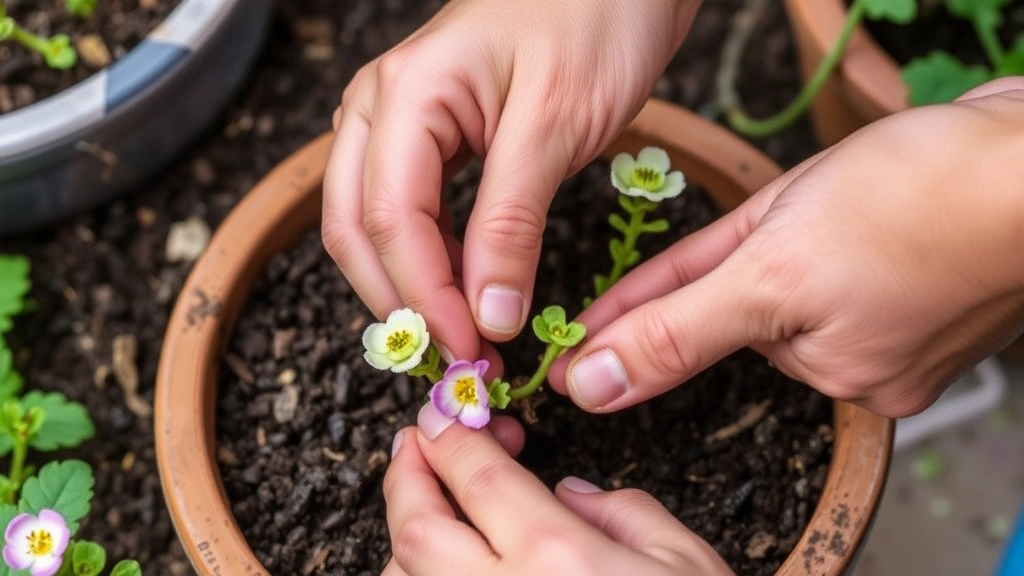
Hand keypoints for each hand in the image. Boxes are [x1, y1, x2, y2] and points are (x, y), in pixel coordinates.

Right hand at [323, 0, 698, 363]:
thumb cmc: (595, 18)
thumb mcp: (555, 126)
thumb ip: (511, 225)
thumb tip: (486, 315)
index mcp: (403, 95)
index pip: (391, 221)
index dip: (425, 298)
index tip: (471, 352)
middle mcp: (380, 107)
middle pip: (357, 229)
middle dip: (401, 302)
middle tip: (456, 360)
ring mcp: (398, 120)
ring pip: (372, 224)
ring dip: (407, 287)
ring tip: (458, 337)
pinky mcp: (430, 136)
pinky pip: (408, 209)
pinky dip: (429, 258)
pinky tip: (462, 290)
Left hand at [381, 405, 733, 575]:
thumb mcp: (684, 560)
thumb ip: (621, 511)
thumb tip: (566, 494)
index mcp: (559, 559)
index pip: (477, 477)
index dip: (450, 438)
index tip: (444, 418)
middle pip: (415, 528)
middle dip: (405, 476)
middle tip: (417, 446)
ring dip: (406, 534)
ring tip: (432, 507)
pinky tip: (443, 567)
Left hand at [549, 77, 1023, 417]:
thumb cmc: (925, 203)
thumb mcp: (769, 270)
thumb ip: (675, 331)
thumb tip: (594, 387)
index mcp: (836, 373)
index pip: (702, 343)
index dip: (631, 328)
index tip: (572, 340)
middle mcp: (862, 355)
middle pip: (742, 309)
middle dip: (698, 277)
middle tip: (650, 265)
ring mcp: (890, 311)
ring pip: (780, 275)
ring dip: (753, 244)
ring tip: (784, 214)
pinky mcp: (906, 268)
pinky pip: (817, 251)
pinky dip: (792, 228)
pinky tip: (812, 207)